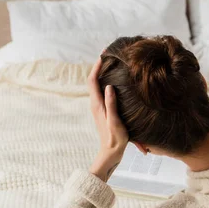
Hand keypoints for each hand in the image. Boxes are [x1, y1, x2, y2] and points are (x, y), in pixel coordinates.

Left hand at [87, 56, 128, 181]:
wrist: (110, 152)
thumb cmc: (115, 138)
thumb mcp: (115, 121)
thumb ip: (111, 104)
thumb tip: (109, 86)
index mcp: (97, 105)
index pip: (92, 80)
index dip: (96, 67)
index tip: (103, 55)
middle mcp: (96, 104)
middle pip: (94, 80)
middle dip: (99, 67)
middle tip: (108, 55)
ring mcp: (99, 107)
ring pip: (98, 86)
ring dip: (102, 74)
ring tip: (112, 64)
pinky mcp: (104, 111)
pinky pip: (103, 92)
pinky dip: (107, 82)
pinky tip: (116, 81)